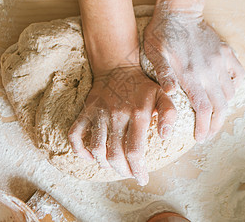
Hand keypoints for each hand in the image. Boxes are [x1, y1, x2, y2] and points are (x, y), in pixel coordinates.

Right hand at [68, 66, 176, 185]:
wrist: (118, 66)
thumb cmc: (143, 86)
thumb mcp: (163, 94)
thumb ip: (169, 114)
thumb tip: (165, 137)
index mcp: (137, 113)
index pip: (134, 151)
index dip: (138, 170)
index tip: (142, 179)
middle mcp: (116, 115)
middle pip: (115, 154)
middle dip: (123, 171)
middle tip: (130, 174)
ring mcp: (98, 114)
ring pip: (96, 148)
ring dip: (104, 164)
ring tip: (113, 167)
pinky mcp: (86, 112)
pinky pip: (75, 134)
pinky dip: (79, 150)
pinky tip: (89, 156)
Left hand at [144, 4, 244, 141]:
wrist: (179, 9)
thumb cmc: (161, 33)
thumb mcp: (154, 53)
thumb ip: (163, 74)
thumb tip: (169, 94)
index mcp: (190, 74)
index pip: (203, 109)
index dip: (204, 127)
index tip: (201, 138)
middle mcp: (209, 70)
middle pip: (220, 107)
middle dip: (215, 126)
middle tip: (208, 135)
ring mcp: (220, 61)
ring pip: (230, 94)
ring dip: (224, 110)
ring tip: (215, 119)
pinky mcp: (226, 52)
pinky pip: (237, 75)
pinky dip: (235, 88)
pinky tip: (226, 93)